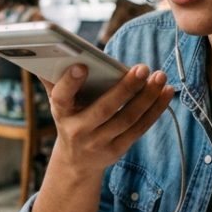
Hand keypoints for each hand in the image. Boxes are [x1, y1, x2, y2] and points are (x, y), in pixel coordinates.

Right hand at [43, 63, 173, 171]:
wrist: (76, 160)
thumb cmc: (70, 117)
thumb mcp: (59, 101)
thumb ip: (55, 78)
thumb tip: (46, 51)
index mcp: (61, 112)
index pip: (60, 97)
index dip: (70, 82)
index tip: (82, 65)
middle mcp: (78, 130)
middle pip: (104, 109)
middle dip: (125, 88)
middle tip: (142, 68)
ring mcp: (99, 142)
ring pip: (127, 119)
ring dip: (147, 97)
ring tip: (160, 76)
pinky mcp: (117, 150)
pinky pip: (140, 128)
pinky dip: (155, 109)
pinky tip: (166, 92)